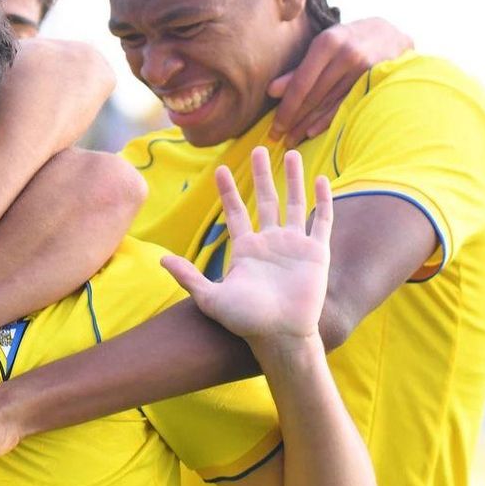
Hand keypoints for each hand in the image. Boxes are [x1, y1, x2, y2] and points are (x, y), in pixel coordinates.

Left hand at [160, 148, 332, 342]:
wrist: (280, 337)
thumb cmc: (246, 322)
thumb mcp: (210, 298)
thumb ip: (188, 277)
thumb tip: (161, 261)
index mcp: (246, 249)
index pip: (235, 212)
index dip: (228, 191)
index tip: (220, 169)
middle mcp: (271, 243)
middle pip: (266, 199)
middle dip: (262, 174)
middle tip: (259, 148)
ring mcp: (295, 246)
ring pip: (294, 203)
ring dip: (293, 179)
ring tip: (290, 153)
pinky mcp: (317, 253)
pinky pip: (322, 220)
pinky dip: (323, 200)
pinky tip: (322, 179)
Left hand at [269, 17, 411, 144]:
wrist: (388, 34)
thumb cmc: (344, 41)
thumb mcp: (321, 48)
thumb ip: (297, 70)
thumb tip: (271, 92)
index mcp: (327, 43)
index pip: (301, 83)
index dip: (286, 108)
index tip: (273, 127)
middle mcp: (346, 56)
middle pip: (314, 96)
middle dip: (293, 120)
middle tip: (276, 138)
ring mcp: (363, 70)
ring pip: (328, 104)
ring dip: (307, 125)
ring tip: (290, 141)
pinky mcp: (374, 82)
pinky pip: (345, 106)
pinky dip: (327, 121)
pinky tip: (311, 133)